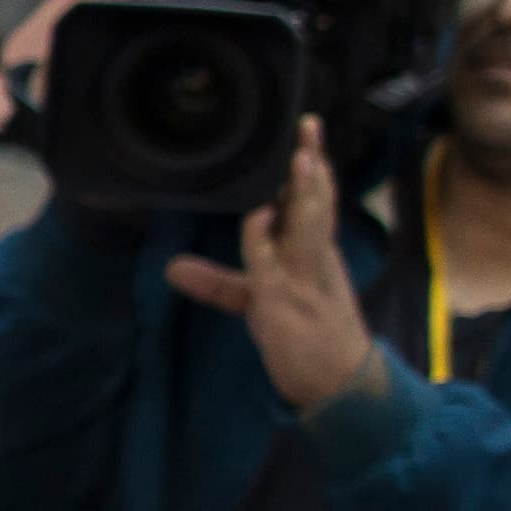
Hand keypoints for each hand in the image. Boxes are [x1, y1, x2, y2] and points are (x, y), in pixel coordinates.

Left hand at [162, 116, 378, 409]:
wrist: (339, 384)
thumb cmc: (304, 339)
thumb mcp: (255, 303)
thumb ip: (216, 282)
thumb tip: (172, 266)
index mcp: (315, 254)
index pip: (318, 200)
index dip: (315, 166)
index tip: (309, 128)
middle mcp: (313, 259)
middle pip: (317, 204)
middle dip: (312, 166)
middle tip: (307, 126)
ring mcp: (302, 279)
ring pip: (307, 227)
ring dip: (304, 194)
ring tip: (300, 160)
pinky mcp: (282, 303)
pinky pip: (272, 266)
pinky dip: (263, 242)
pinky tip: (259, 219)